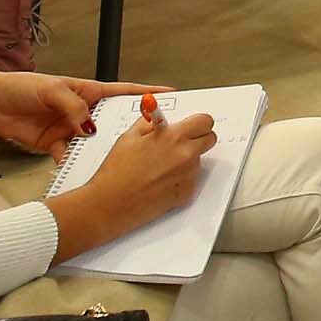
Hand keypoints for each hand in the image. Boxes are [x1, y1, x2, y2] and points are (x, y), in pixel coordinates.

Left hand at [0, 70, 161, 154]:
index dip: (148, 93)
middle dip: (134, 129)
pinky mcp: (58, 146)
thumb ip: (73, 106)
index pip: (124, 92)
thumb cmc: (22, 88)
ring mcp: (72, 130)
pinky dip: (78, 165)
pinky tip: (91, 173)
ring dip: (107, 150)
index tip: (173, 95)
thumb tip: (89, 127)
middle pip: (115, 121)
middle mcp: (84, 111)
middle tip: (155, 139)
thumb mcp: (51, 90)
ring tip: (126, 161)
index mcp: (88, 92)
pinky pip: (73, 158)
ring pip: (97, 142)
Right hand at [53, 94, 217, 250]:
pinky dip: (181, 178)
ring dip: (187, 159)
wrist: (111, 204)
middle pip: (210, 138)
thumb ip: (149, 123)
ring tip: (159, 166)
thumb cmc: (116, 172)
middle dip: (197, 138)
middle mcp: (186, 155)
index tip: (191, 125)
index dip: (197, 122)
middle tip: (179, 143)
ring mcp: (188, 175)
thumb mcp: (129, 137)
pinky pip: (192, 179)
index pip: (205, 120)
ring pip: (199, 160)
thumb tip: (157, 117)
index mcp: (173, 137)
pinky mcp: (187, 193)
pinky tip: (160, 181)